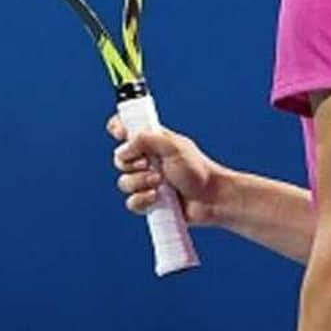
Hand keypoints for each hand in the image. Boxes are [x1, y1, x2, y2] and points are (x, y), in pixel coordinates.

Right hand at [107, 116, 225, 224]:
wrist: (212, 198)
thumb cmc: (198, 169)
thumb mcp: (173, 146)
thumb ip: (146, 139)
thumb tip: (124, 148)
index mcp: (152, 142)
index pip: (127, 129)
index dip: (118, 129)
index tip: (120, 133)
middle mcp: (147, 161)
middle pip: (119, 159)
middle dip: (131, 164)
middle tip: (149, 163)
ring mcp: (147, 182)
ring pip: (124, 182)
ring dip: (140, 182)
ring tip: (159, 183)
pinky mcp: (148, 202)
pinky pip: (131, 202)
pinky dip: (142, 200)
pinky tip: (157, 198)